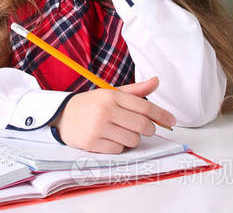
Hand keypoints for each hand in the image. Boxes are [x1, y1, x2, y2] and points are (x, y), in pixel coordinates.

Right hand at [51, 76, 176, 153]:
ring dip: (132, 139)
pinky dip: (118, 147)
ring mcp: (98, 127)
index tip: (172, 121)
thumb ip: (135, 90)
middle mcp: (105, 110)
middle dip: (149, 129)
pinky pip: (118, 150)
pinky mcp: (92, 143)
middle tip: (145, 128)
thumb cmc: (90, 105)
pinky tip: (109, 139)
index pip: (144, 107)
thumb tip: (156, 81)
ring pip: (132, 140)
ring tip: (120, 132)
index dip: (162, 115)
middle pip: (142, 126)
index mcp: (111, 96)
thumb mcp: (110, 94)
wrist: (60, 115)